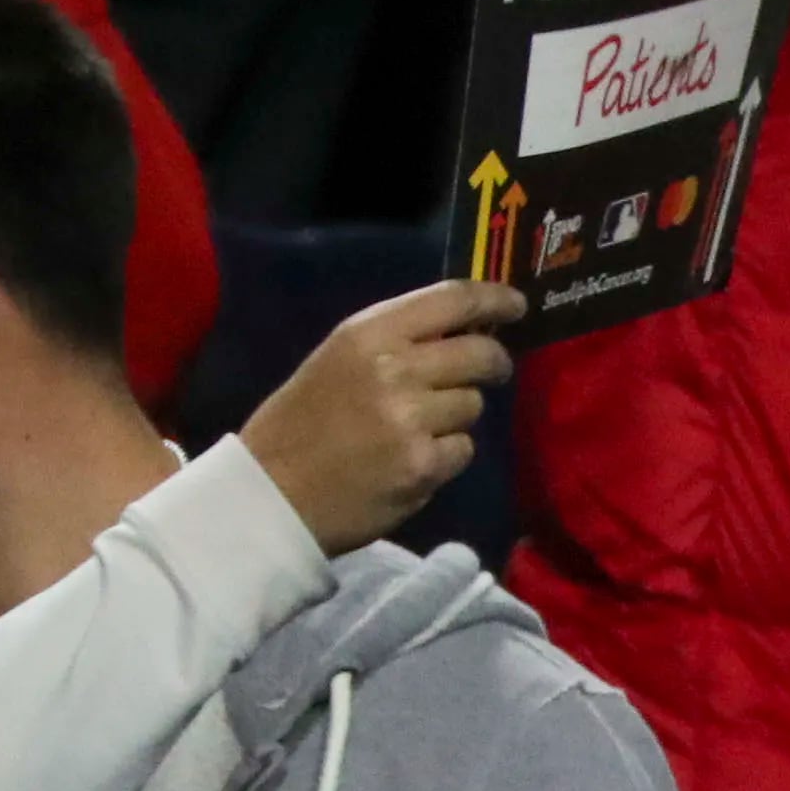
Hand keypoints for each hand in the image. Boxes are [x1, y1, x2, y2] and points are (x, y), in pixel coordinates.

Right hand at [240, 280, 522, 555]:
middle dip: (494, 363)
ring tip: (416, 427)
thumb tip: (462, 329)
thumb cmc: (301, 423)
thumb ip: (396, 342)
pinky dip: (447, 455)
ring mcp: (411, 419)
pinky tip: (412, 459)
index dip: (494, 298)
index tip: (517, 303)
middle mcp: (393, 369)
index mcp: (367, 333)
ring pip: (474, 405)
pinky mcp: (424, 465)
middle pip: (482, 354)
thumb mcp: (337, 359)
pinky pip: (464, 449)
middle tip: (490, 370)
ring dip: (458, 415)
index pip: (451, 300)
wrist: (272, 492)